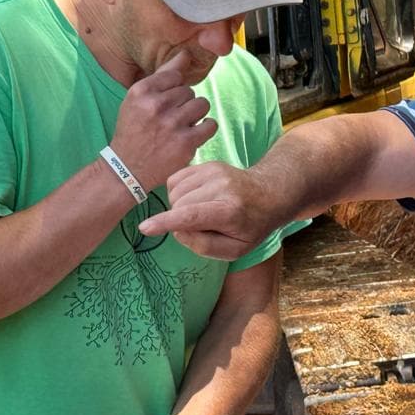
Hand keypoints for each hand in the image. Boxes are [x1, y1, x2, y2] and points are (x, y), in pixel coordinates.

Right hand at [110, 52, 217, 192]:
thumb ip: (162, 76)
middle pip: (189, 90)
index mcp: (141, 91)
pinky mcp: (186, 142)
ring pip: (202, 104)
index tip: (166, 102)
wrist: (128, 168)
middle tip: (171, 118)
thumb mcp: (138, 99)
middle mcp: (156, 105)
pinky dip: (206, 128)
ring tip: (184, 124)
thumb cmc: (134, 130)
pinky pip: (210, 124)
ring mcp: (172, 124)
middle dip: (183, 103)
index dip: (173, 88)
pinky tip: (196, 132)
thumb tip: (185, 54)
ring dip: (196, 114)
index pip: (174, 75)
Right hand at [137, 161, 275, 259]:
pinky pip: (176, 179)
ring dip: (178, 206)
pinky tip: (195, 198)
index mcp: (230, 212)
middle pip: (180, 205)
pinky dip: (178, 192)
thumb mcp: (235, 250)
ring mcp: (214, 171)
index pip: (192, 216)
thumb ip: (204, 246)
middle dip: (179, 219)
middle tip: (200, 226)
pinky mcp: (208, 164)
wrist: (268, 194)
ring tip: (199, 212)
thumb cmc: (250, 227)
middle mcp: (221, 186)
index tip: (145, 228)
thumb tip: (178, 231)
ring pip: (175, 191)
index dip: (166, 222)